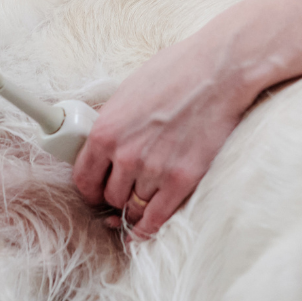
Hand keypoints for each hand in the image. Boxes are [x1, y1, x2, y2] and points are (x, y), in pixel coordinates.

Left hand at [71, 0, 301, 239]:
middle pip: (109, 197)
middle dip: (115, 197)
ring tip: (141, 201)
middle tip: (125, 192)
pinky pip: (156, 218)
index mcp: (106, 130)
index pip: (83, 179)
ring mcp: (154, 170)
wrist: (218, 71)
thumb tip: (103, 146)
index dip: (90, 190)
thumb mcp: (128, 93)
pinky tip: (144, 229)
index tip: (97, 191)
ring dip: (135, 208)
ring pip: (133, 208)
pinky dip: (147, 228)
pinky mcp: (182, 180)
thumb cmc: (176, 72)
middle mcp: (125, 155)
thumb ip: (113, 124)